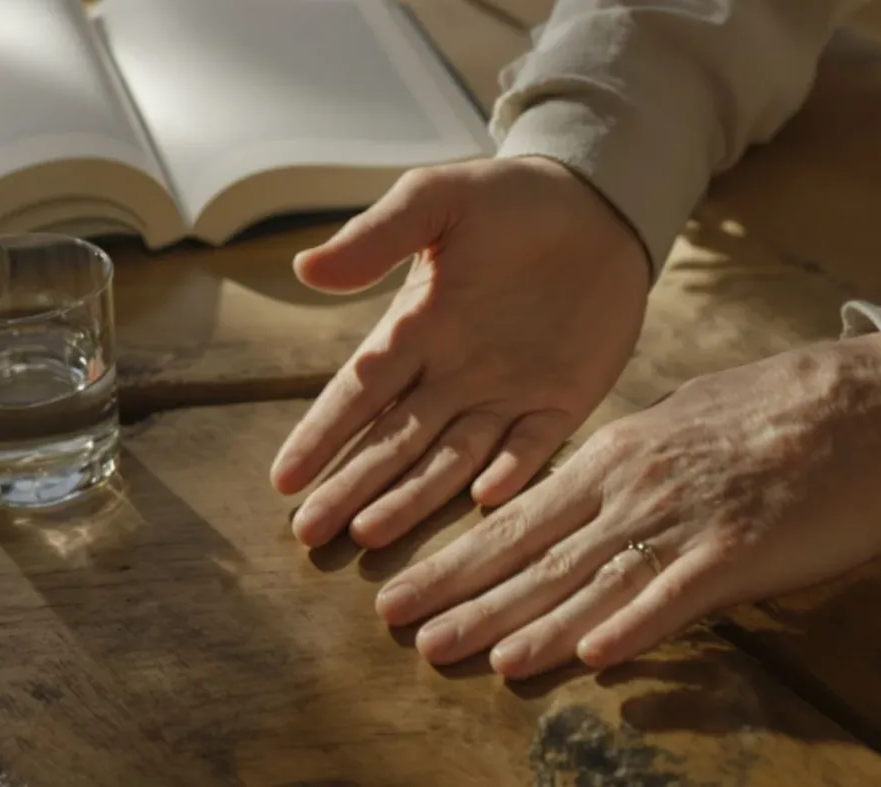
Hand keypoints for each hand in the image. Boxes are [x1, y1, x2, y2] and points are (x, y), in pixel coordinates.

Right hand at [271, 157, 649, 548]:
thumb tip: (305, 269)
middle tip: (309, 535)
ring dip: (413, 498)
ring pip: (450, 459)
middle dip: (351, 487)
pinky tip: (484, 500)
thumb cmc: (507, 198)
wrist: (597, 204)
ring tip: (370, 535)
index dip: (322, 435)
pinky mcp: (561, 402)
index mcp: (415, 331)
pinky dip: (510, 473)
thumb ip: (377, 237)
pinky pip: (533, 447)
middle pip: (393, 442)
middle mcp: (451, 375)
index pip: (357, 394)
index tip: (283, 480)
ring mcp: (505, 395)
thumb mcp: (435, 201)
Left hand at [374, 334, 880, 678]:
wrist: (874, 403)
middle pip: (533, 551)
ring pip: (588, 578)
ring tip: (463, 653)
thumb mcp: (681, 427)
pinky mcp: (741, 548)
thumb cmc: (776, 413)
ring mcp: (685, 517)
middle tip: (401, 628)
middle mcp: (634, 486)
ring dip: (525, 621)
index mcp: (615, 455)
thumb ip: (627, 472)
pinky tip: (589, 657)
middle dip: (461, 593)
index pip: (516, 518)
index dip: (456, 559)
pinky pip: (676, 594)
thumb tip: (585, 509)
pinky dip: (632, 625)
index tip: (401, 590)